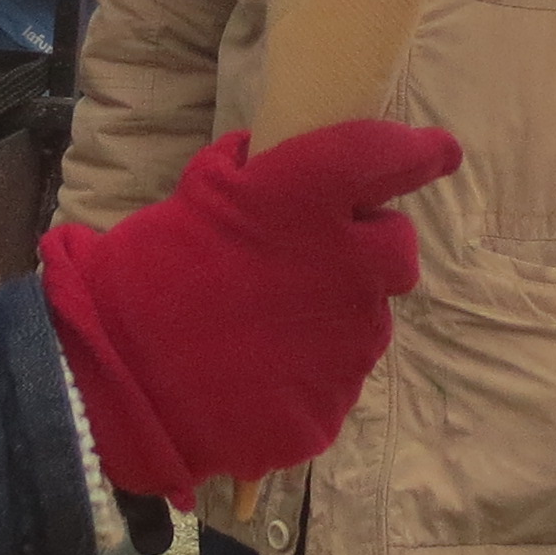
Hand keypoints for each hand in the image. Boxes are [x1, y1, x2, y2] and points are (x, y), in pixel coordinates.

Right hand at [37, 120, 462, 502]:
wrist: (117, 377)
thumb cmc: (149, 272)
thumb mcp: (198, 194)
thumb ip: (257, 174)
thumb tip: (279, 162)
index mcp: (309, 199)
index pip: (390, 157)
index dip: (421, 152)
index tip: (438, 151)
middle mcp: (348, 266)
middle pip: (399, 250)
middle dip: (370, 249)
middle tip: (317, 260)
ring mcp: (348, 342)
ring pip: (370, 318)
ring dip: (336, 314)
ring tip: (270, 324)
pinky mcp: (333, 403)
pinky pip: (338, 378)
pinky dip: (310, 371)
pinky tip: (261, 370)